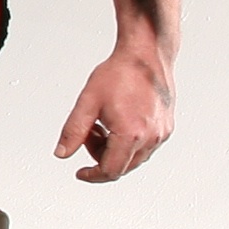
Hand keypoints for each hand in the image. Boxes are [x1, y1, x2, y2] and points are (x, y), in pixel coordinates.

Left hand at [55, 46, 172, 183]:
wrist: (146, 53)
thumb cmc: (121, 72)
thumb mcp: (88, 102)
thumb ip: (73, 131)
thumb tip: (62, 152)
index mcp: (131, 134)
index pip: (110, 171)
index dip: (92, 175)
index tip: (81, 173)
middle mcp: (151, 137)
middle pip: (122, 166)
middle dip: (100, 156)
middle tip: (90, 132)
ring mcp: (161, 133)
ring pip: (133, 158)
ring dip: (114, 148)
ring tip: (104, 122)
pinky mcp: (166, 127)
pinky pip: (145, 146)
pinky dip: (128, 141)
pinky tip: (119, 121)